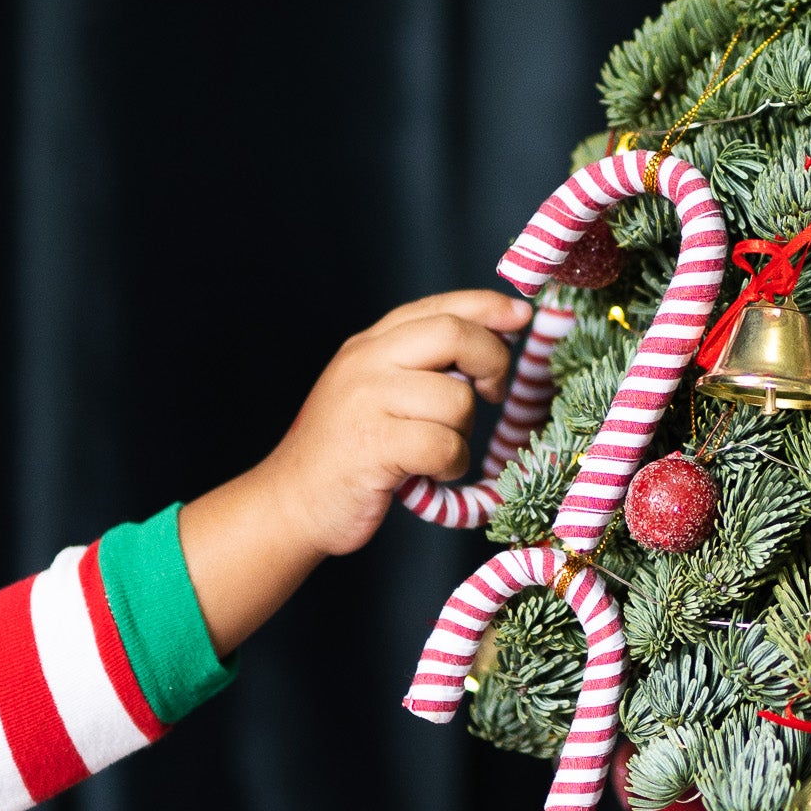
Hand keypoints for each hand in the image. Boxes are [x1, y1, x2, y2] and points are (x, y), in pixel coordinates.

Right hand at [177, 290, 533, 654]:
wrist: (290, 503)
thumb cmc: (345, 452)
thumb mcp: (374, 390)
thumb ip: (419, 364)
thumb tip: (490, 344)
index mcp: (370, 344)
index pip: (439, 306)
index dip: (487, 306)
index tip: (520, 316)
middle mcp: (367, 362)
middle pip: (454, 334)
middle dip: (492, 360)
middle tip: (493, 392)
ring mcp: (367, 401)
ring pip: (456, 398)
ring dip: (463, 432)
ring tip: (434, 449)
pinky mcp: (373, 444)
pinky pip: (444, 445)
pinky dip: (450, 464)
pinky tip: (430, 473)